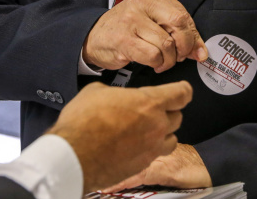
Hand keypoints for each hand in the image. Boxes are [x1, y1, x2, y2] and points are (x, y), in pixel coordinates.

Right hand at [47, 81, 192, 192]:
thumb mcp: (96, 91)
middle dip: (169, 111)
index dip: (183, 90)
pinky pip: (156, 154)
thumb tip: (115, 97)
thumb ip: (116, 93)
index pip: (182, 94)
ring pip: (172, 139)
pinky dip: (150, 149)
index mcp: (149, 103)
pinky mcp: (143, 165)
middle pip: (178, 117)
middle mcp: (157, 126)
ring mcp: (152, 148)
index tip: (181, 90)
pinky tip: (135, 145)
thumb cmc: (83, 122)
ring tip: (148, 129)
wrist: (73, 155)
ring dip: (164, 132)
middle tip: (154, 110)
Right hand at [83, 0, 207, 71]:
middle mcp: (141, 3)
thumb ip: (179, 34)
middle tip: (178, 57)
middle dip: (184, 46)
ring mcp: (131, 20)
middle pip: (179, 23)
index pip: (183, 14)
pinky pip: (152, 55)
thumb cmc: (127, 30)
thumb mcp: (153, 24)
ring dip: (168, 60)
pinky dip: (156, 63)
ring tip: (161, 61)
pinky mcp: (124, 39)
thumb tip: (201, 52)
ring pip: (166, 44)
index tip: (194, 51)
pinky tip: (151, 63)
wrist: (93, 38)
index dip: (193, 37)